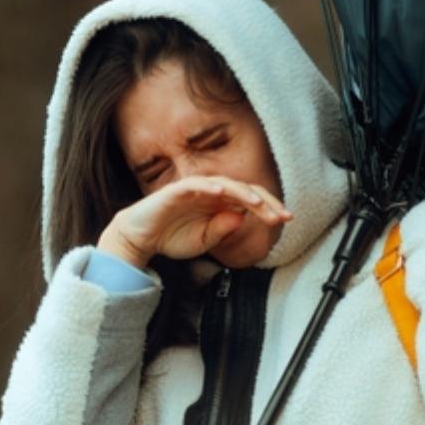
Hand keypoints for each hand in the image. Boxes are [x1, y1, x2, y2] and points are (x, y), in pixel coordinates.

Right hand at [98, 175, 292, 267]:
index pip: (250, 200)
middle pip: (244, 190)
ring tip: (258, 204)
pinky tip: (222, 192)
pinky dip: (209, 186)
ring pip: (225, 184)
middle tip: (280, 215)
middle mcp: (211, 192)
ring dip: (243, 193)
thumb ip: (223, 229)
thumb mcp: (204, 241)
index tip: (286, 220)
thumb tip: (243, 217)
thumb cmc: (171, 237)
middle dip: (265, 202)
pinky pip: (195, 184)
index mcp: (220, 203)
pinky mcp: (176, 190)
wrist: (139, 240)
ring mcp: (194, 189)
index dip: (270, 208)